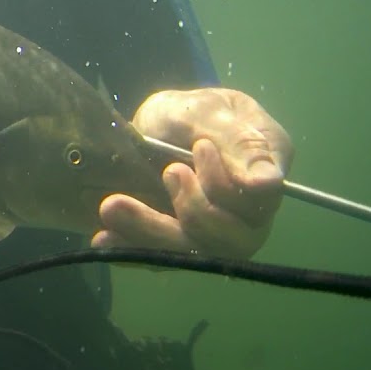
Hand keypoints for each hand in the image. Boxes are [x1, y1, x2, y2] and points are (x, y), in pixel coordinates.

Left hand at [94, 88, 291, 258]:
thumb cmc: (189, 112)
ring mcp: (213, 233)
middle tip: (168, 171)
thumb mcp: (206, 111)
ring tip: (112, 206)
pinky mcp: (177, 243)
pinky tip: (103, 239)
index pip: (262, 201)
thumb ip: (236, 142)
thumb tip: (267, 184)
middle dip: (195, 212)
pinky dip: (131, 250)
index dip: (228, 186)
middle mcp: (248, 214)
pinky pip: (161, 258)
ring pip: (194, 253)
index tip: (198, 149)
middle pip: (233, 239)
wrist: (152, 127)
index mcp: (267, 172)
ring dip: (152, 233)